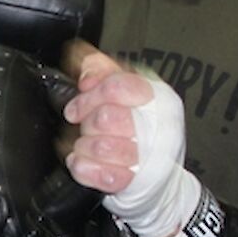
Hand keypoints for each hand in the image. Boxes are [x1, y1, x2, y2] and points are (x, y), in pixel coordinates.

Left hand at [60, 46, 201, 236]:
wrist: (158, 184)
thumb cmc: (140, 135)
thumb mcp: (127, 96)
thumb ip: (103, 71)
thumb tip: (78, 52)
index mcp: (158, 98)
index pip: (118, 85)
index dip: (92, 90)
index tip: (82, 92)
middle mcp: (157, 126)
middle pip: (105, 115)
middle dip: (86, 119)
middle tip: (83, 123)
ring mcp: (147, 156)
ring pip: (99, 145)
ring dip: (83, 145)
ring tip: (86, 145)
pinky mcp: (134, 183)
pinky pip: (97, 173)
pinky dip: (83, 167)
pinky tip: (83, 163)